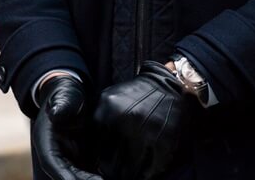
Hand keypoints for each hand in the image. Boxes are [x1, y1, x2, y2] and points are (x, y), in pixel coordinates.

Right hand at [33, 75, 104, 179]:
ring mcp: (68, 160)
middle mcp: (55, 157)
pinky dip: (98, 176)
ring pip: (78, 177)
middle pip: (67, 177)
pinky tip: (115, 176)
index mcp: (46, 144)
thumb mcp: (64, 97)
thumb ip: (61, 106)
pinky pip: (88, 174)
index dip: (71, 178)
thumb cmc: (67, 94)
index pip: (55, 166)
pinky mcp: (80, 160)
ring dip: (92, 179)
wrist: (71, 94)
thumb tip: (55, 114)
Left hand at [93, 61, 189, 179]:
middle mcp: (125, 122)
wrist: (162, 84)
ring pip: (132, 169)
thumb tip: (90, 152)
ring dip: (129, 175)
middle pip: (113, 162)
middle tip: (114, 174)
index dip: (100, 163)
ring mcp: (146, 133)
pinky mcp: (164, 141)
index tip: (102, 167)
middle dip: (113, 171)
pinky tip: (144, 174)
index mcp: (107, 113)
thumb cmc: (132, 95)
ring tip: (127, 176)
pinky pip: (152, 168)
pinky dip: (147, 175)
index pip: (98, 150)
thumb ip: (97, 121)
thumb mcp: (107, 99)